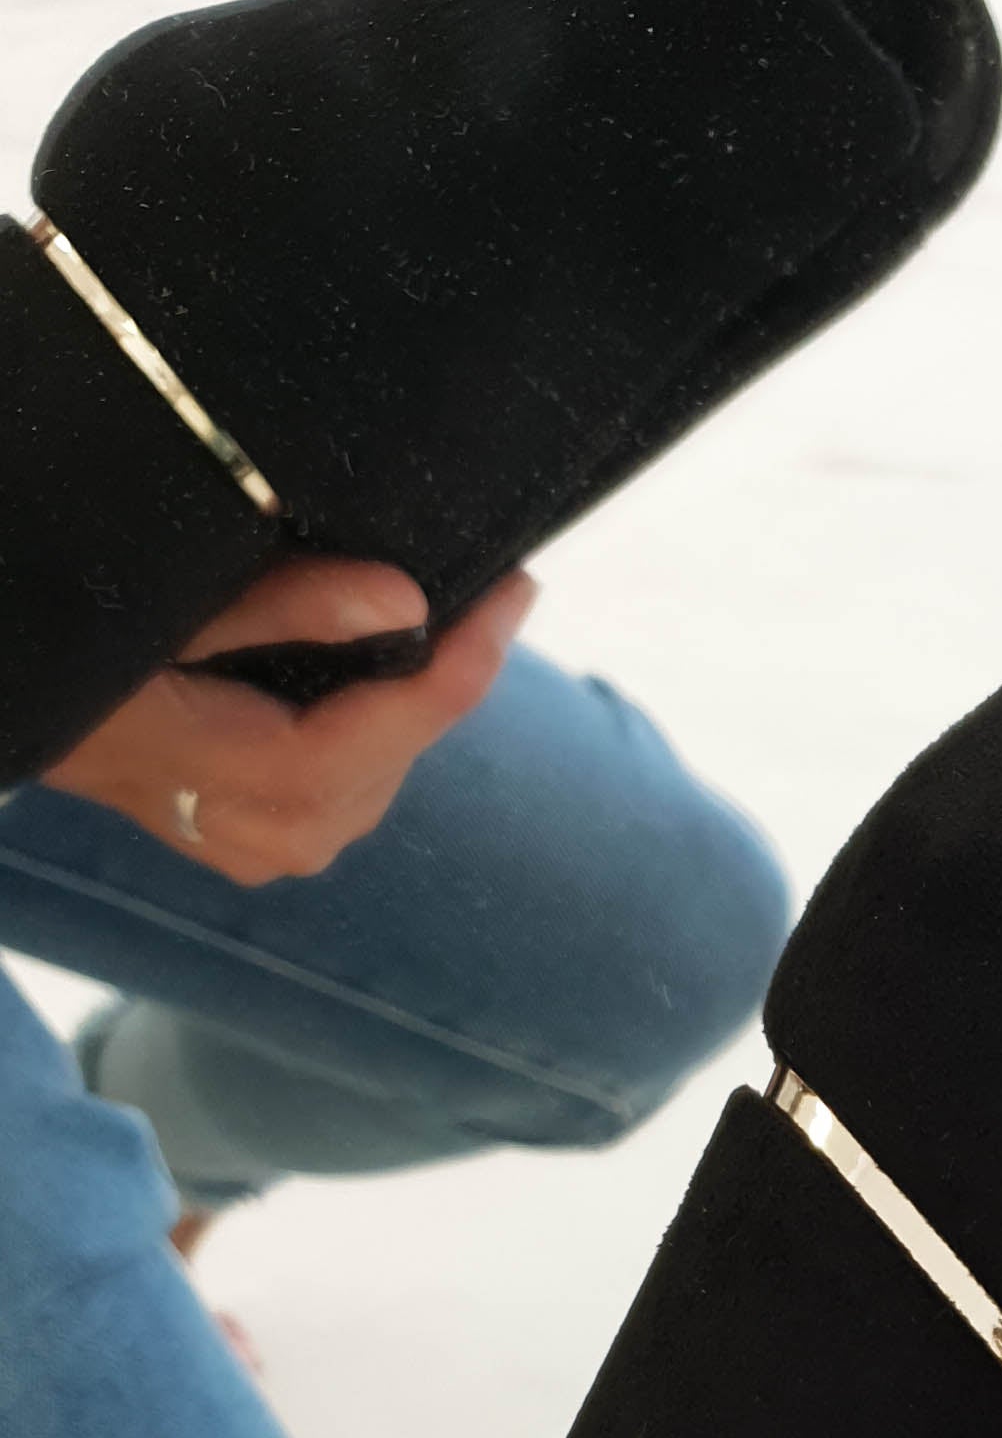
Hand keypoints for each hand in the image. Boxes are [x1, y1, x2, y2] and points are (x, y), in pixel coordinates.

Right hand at [38, 555, 535, 884]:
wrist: (20, 700)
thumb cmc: (81, 643)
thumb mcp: (166, 603)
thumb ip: (281, 607)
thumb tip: (405, 601)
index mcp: (230, 774)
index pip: (376, 736)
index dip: (458, 671)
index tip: (516, 596)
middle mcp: (261, 834)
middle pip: (390, 757)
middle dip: (447, 677)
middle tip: (497, 588)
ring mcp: (261, 850)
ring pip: (378, 776)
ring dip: (413, 703)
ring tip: (455, 620)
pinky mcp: (262, 846)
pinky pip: (349, 788)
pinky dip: (375, 730)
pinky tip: (384, 670)